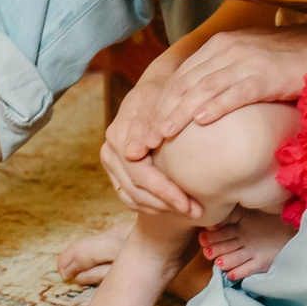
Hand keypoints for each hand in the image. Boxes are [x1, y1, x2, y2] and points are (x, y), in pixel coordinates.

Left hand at [99, 24, 306, 218]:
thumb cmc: (287, 60)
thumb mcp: (247, 62)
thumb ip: (222, 77)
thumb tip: (198, 107)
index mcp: (219, 46)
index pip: (178, 78)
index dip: (156, 106)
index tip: (140, 132)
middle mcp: (227, 50)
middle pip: (183, 85)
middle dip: (158, 115)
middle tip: (141, 143)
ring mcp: (246, 61)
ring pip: (202, 89)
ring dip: (178, 114)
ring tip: (161, 136)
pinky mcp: (266, 74)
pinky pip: (235, 92)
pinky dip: (216, 106)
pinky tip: (201, 123)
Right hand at [100, 66, 203, 218]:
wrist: (155, 92)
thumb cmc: (164, 93)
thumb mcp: (161, 100)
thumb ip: (148, 123)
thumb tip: (134, 153)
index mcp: (118, 135)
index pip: (140, 173)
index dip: (165, 191)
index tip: (189, 203)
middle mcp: (110, 152)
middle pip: (135, 189)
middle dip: (167, 204)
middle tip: (196, 213)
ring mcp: (112, 164)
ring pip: (132, 198)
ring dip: (161, 209)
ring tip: (191, 213)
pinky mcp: (119, 173)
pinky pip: (131, 198)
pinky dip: (152, 207)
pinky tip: (175, 208)